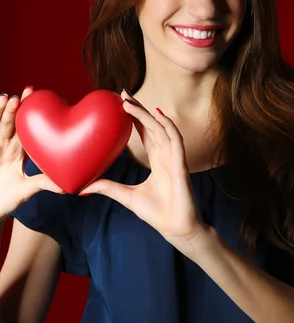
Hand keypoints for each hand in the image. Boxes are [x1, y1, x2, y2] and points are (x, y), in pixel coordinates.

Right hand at [0, 88, 64, 220]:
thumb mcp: (28, 190)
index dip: (30, 114)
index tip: (37, 97)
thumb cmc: (8, 200)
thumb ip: (43, 184)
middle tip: (25, 92)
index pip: (25, 129)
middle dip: (16, 108)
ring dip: (1, 114)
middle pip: (11, 124)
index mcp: (19, 153)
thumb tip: (67, 186)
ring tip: (6, 98)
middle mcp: (5, 149)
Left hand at [78, 90, 208, 253]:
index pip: (146, 133)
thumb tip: (83, 186)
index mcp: (158, 162)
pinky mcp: (181, 165)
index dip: (136, 117)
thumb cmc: (158, 214)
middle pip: (153, 126)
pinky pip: (176, 141)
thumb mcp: (126, 197)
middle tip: (122, 93)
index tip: (122, 103)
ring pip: (162, 129)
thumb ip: (108, 188)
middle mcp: (167, 156)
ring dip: (147, 114)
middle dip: (139, 109)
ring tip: (130, 102)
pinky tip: (158, 115)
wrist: (177, 230)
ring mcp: (175, 159)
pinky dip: (168, 127)